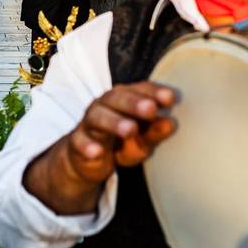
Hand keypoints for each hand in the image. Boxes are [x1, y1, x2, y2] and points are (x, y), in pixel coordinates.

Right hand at [23, 82, 175, 213]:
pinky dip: (88, 146)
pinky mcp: (77, 141)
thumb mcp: (142, 140)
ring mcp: (89, 122)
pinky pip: (79, 141)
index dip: (154, 92)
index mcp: (125, 98)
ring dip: (114, 122)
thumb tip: (170, 124)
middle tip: (151, 110)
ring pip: (98, 117)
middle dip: (134, 103)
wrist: (89, 159)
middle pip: (117, 99)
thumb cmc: (122, 142)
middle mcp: (105, 104)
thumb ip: (154, 132)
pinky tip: (98, 152)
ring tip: (130, 130)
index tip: (170, 98)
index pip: (140, 89)